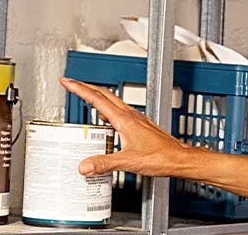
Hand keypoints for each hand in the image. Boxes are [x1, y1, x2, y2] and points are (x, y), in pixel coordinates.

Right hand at [59, 78, 205, 176]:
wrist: (180, 158)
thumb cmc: (162, 157)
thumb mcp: (129, 162)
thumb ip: (105, 163)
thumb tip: (85, 166)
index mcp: (125, 120)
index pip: (97, 98)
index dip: (79, 88)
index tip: (67, 82)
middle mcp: (131, 115)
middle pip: (104, 94)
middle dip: (85, 87)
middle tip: (70, 83)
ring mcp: (136, 119)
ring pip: (112, 101)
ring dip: (96, 96)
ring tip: (84, 97)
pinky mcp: (140, 125)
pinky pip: (119, 111)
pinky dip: (107, 109)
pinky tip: (106, 119)